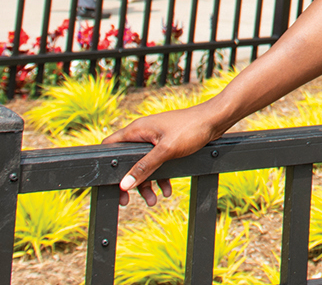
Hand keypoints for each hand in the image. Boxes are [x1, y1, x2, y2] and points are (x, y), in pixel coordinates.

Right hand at [104, 100, 229, 206]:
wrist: (216, 120)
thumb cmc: (191, 129)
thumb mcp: (166, 151)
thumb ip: (145, 167)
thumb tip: (125, 183)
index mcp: (137, 130)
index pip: (110, 145)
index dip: (106, 164)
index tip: (109, 184)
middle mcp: (143, 133)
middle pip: (127, 161)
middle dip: (130, 181)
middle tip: (126, 201)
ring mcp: (155, 139)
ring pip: (144, 165)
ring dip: (147, 183)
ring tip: (153, 201)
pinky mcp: (167, 144)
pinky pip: (157, 163)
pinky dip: (161, 177)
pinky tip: (167, 190)